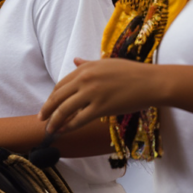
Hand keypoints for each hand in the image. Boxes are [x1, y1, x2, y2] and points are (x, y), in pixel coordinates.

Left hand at [40, 58, 163, 133]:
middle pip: (58, 97)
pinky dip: (68, 126)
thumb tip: (75, 60)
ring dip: (54, 121)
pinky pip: (79, 119)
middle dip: (47, 109)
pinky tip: (63, 131)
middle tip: (41, 118)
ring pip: (65, 109)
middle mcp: (85, 79)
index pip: (61, 84)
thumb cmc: (132, 72)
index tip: (48, 105)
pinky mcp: (101, 108)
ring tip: (49, 129)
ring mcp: (92, 94)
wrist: (151, 82)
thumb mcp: (106, 63)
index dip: (52, 97)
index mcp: (85, 69)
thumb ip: (88, 64)